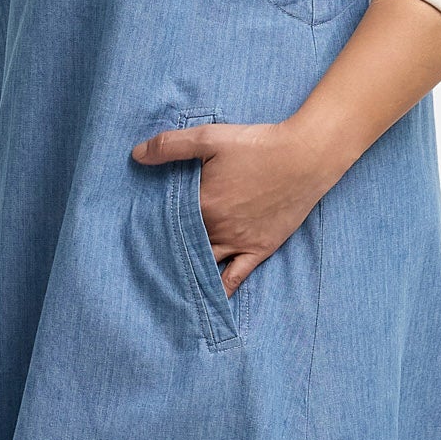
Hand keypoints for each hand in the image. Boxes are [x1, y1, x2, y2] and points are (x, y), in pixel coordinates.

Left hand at [131, 121, 329, 295]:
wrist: (305, 158)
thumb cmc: (258, 145)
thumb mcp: (210, 137)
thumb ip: (171, 146)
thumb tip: (136, 155)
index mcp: (201, 205)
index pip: (166, 222)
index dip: (151, 226)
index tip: (135, 232)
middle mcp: (217, 230)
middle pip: (183, 246)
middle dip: (165, 252)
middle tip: (142, 263)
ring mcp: (238, 243)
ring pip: (204, 265)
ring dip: (187, 273)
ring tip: (166, 285)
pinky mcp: (259, 249)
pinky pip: (235, 278)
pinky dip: (220, 292)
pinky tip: (208, 302)